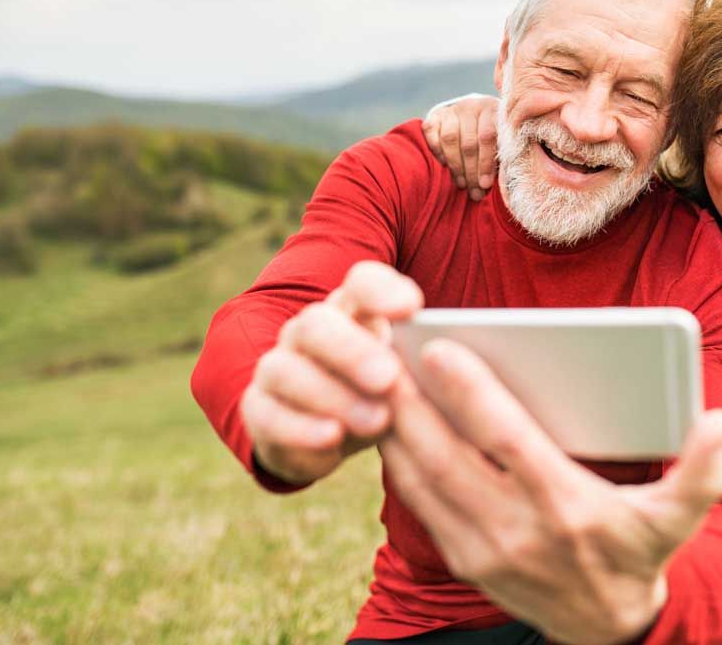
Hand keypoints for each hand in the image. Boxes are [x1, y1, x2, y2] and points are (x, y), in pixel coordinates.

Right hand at [240, 261, 422, 485]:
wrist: (327, 435)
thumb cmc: (381, 394)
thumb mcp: (407, 378)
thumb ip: (424, 365)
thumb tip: (464, 365)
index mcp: (351, 312)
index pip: (361, 283)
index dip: (382, 290)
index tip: (413, 308)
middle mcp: (308, 331)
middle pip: (318, 324)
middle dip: (352, 350)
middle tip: (389, 378)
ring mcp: (278, 367)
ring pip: (287, 369)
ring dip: (332, 395)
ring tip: (376, 420)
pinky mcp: (258, 409)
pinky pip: (268, 414)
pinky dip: (301, 428)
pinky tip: (332, 438)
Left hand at [380, 339, 721, 644]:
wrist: (607, 629)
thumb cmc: (640, 552)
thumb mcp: (678, 517)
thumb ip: (701, 470)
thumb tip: (718, 422)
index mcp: (566, 505)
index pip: (506, 440)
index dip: (470, 393)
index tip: (440, 349)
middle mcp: (516, 529)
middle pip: (446, 455)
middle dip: (410, 401)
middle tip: (384, 349)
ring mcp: (483, 548)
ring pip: (421, 478)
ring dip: (395, 427)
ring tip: (376, 374)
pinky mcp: (463, 559)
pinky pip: (417, 502)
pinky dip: (397, 459)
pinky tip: (389, 421)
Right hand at [422, 95, 500, 200]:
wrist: (476, 113)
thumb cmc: (495, 135)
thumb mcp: (504, 141)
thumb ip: (502, 156)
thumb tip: (493, 183)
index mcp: (493, 110)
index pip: (487, 138)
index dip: (486, 163)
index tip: (485, 185)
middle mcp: (473, 105)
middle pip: (469, 143)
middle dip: (471, 172)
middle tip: (474, 192)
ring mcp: (453, 108)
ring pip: (450, 139)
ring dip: (455, 166)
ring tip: (462, 184)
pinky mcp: (436, 114)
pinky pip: (431, 132)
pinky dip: (437, 150)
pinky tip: (445, 165)